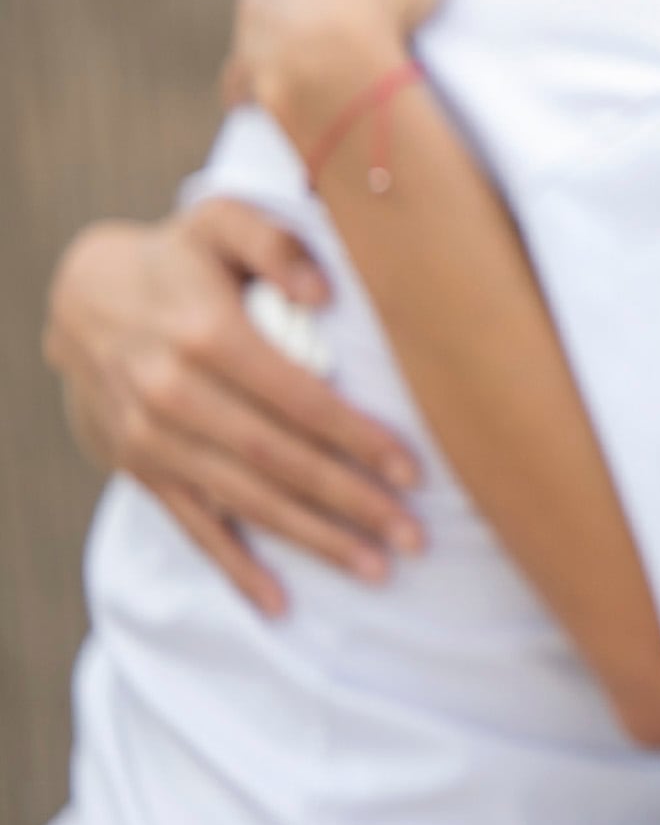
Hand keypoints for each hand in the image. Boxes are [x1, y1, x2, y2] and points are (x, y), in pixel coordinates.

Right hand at [43, 201, 422, 615]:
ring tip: (376, 567)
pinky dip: (234, 566)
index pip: (298, 400)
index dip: (356, 439)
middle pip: (277, 461)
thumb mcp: (220, 223)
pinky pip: (192, 524)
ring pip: (243, 500)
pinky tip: (277, 602)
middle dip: (350, 502)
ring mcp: (151, 439)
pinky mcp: (138, 466)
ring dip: (312, 539)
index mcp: (206, 337)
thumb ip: (275, 244)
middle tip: (413, 536)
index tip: (414, 470)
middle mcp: (173, 395)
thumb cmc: (179, 257)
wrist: (81, 296)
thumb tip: (325, 292)